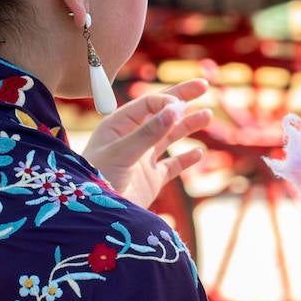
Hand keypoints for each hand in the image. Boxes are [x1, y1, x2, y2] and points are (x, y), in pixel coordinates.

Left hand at [79, 78, 211, 207]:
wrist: (94, 216)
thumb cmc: (97, 179)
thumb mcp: (121, 152)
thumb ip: (148, 133)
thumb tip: (174, 109)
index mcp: (118, 126)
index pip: (146, 104)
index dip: (166, 101)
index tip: (181, 106)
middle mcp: (131, 139)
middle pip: (160, 114)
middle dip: (181, 99)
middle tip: (203, 85)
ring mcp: (142, 159)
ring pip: (169, 137)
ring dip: (187, 126)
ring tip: (207, 115)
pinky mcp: (151, 180)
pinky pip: (172, 166)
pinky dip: (186, 159)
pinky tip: (199, 152)